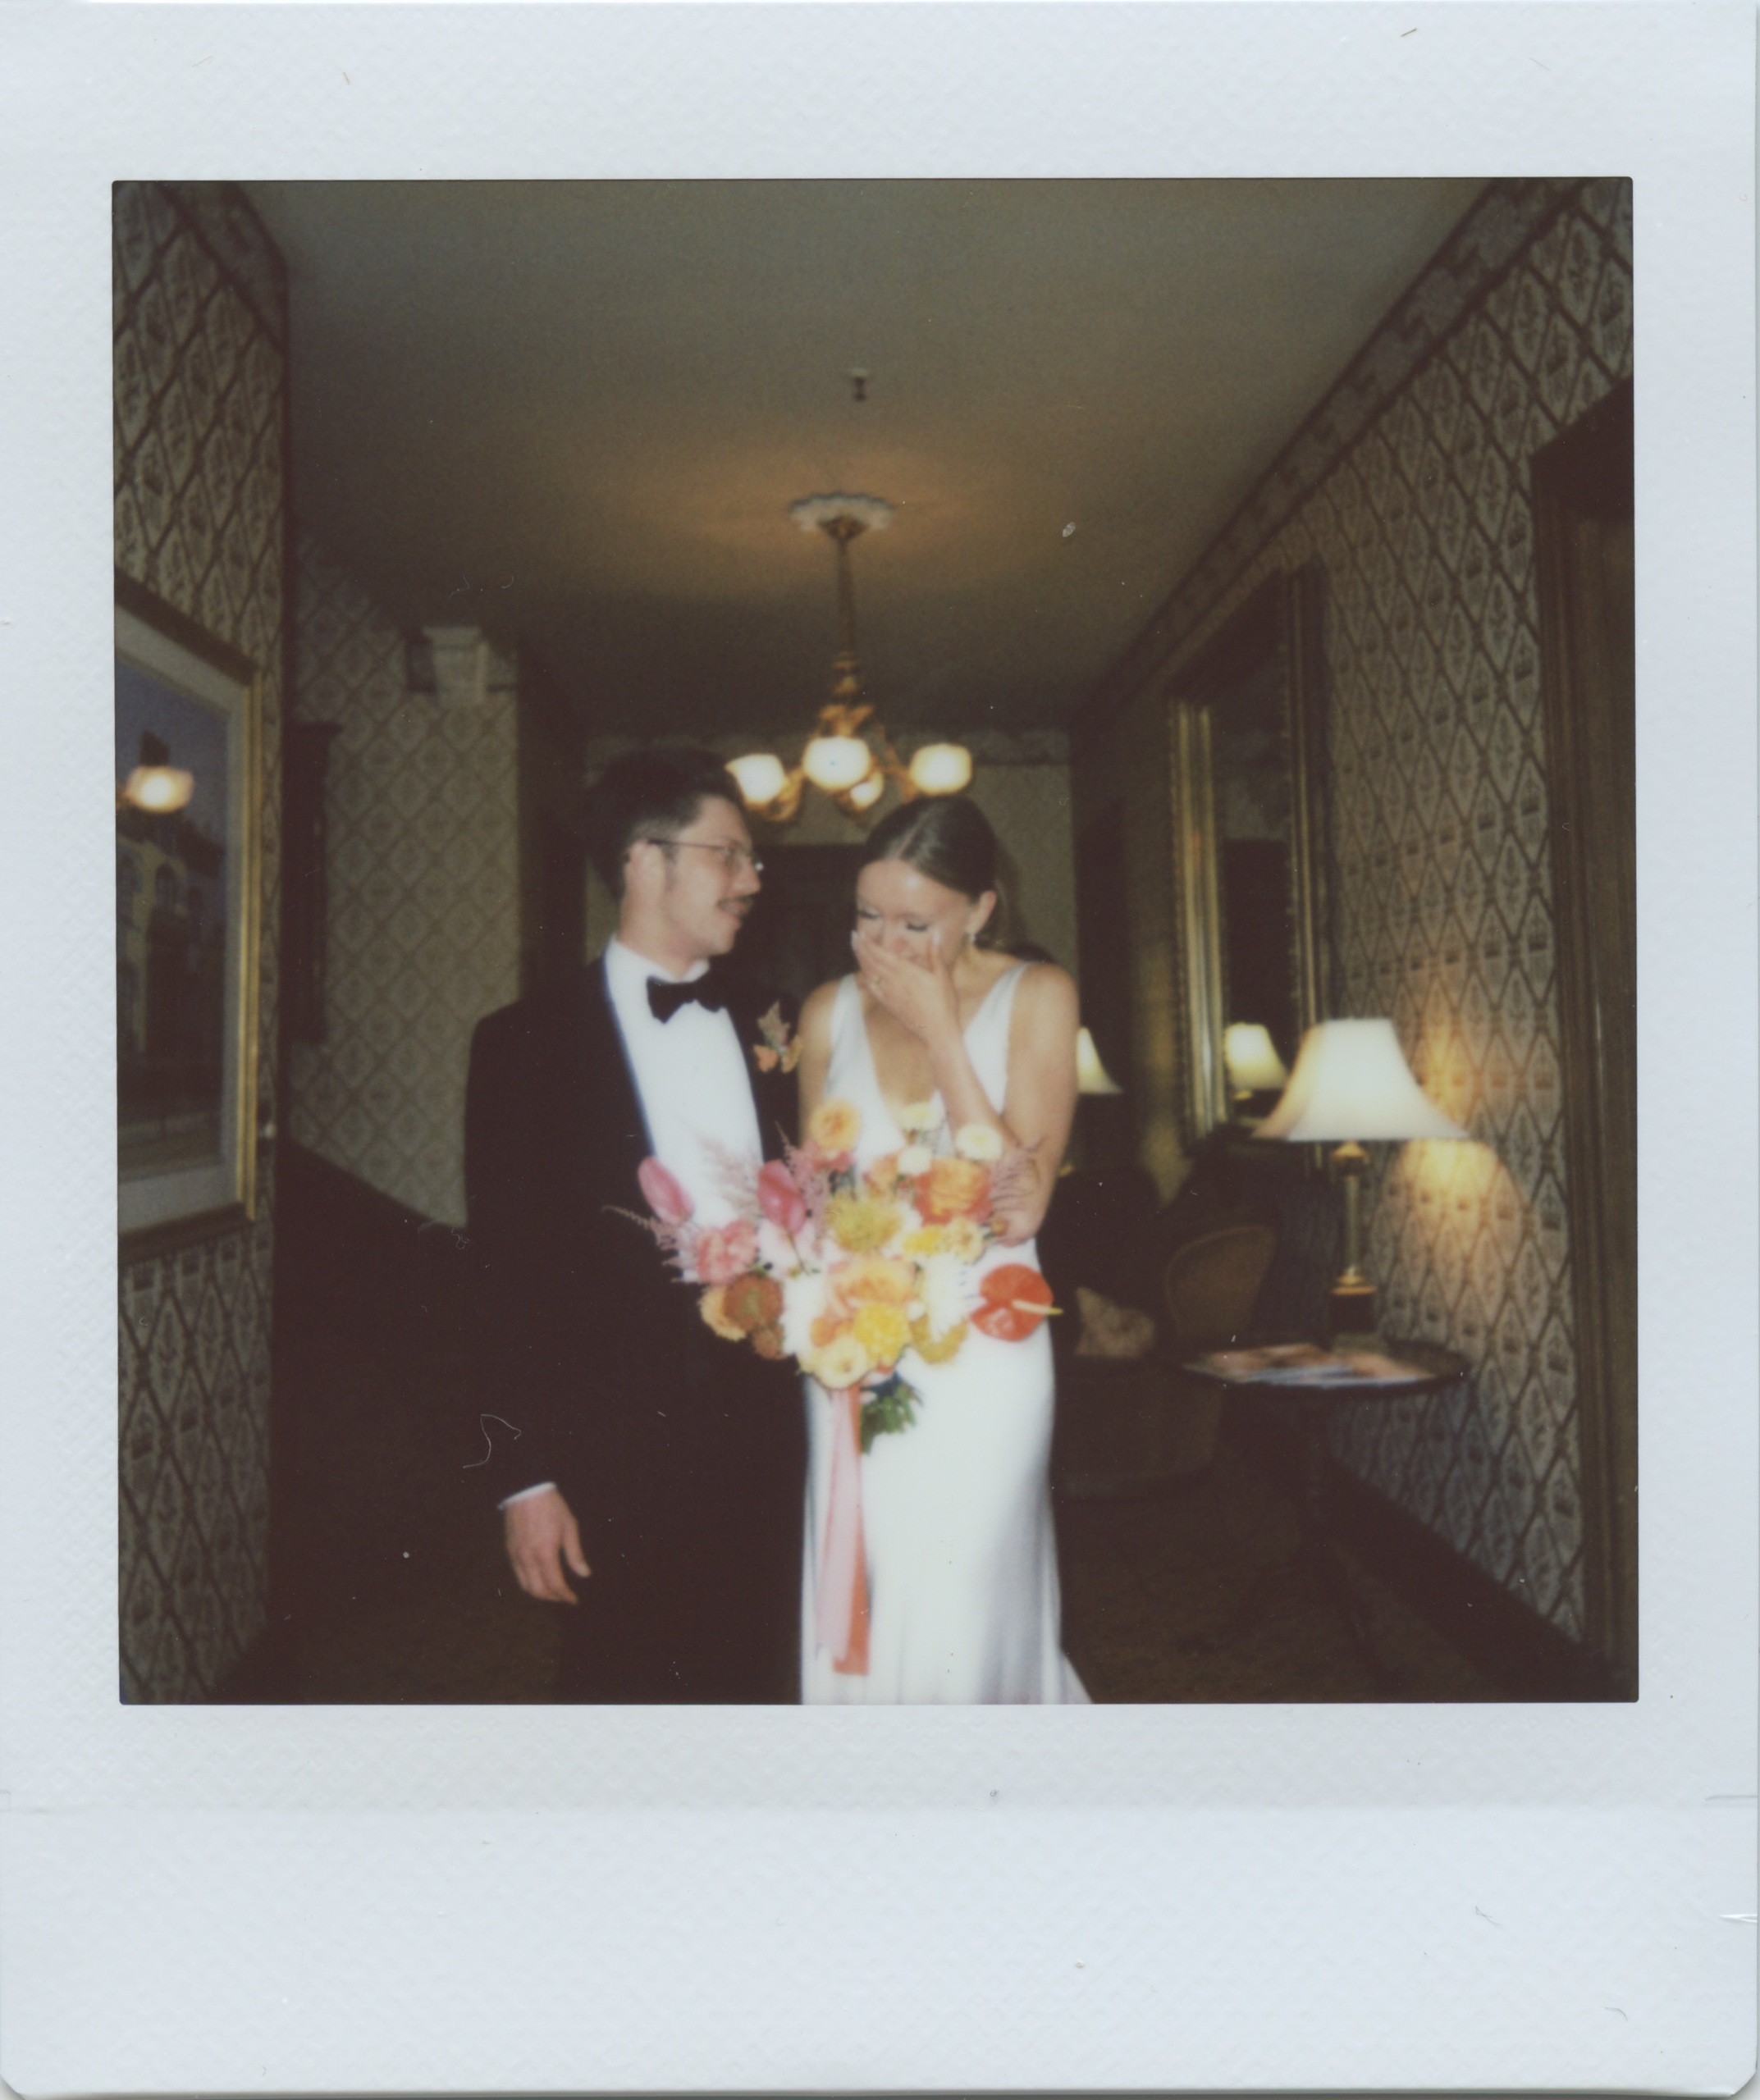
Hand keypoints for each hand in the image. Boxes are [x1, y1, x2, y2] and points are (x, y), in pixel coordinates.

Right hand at [504, 1486, 590, 1603]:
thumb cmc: (552, 1507)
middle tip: (564, 1597)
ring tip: (553, 1590)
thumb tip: (584, 1574)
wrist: (527, 1490)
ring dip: (540, 1592)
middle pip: (538, 1591)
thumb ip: (575, 1554)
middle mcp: (528, 1558)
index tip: (574, 1600)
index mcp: (545, 1553)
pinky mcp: (509, 1551)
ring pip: (525, 1586)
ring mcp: (516, 1556)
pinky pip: (518, 1574)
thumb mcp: (570, 1527)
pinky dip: (529, 1582)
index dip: (565, 1596)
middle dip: (553, 1598)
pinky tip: (539, 1577)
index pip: (555, 1585)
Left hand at [852, 927, 960, 1047]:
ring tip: (856, 949)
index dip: (869, 943)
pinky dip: (865, 979)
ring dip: (861, 960)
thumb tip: (936, 933)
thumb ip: (935, 953)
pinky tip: (863, 973)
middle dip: (860, 948)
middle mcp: (893, 981)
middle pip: (871, 962)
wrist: (937, 1031)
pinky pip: (872, 989)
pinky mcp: (889, 1005)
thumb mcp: (942, 975)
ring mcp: (889, 994)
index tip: (861, 933)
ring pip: (869, 974)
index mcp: (906, 971)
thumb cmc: (943, 1003)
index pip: (881, 954)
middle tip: (853, 937)